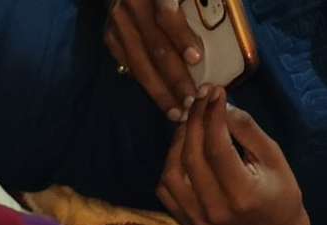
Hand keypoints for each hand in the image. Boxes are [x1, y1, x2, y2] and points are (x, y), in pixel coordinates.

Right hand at [105, 0, 203, 121]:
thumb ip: (198, 3)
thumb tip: (216, 27)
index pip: (166, 13)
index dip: (181, 36)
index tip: (196, 59)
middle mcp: (131, 6)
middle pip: (155, 46)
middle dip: (175, 76)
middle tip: (192, 99)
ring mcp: (118, 24)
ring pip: (140, 63)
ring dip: (160, 91)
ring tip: (176, 111)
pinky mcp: (110, 37)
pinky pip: (130, 66)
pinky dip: (146, 84)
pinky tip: (161, 100)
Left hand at [156, 87, 315, 224]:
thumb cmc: (278, 188)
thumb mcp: (272, 155)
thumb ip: (246, 129)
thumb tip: (219, 104)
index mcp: (243, 195)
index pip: (217, 148)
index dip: (213, 116)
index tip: (215, 91)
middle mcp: (215, 210)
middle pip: (192, 158)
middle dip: (194, 121)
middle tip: (200, 98)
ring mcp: (196, 219)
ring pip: (171, 173)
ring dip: (178, 141)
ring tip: (191, 121)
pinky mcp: (185, 222)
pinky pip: (165, 188)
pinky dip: (170, 163)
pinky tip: (184, 147)